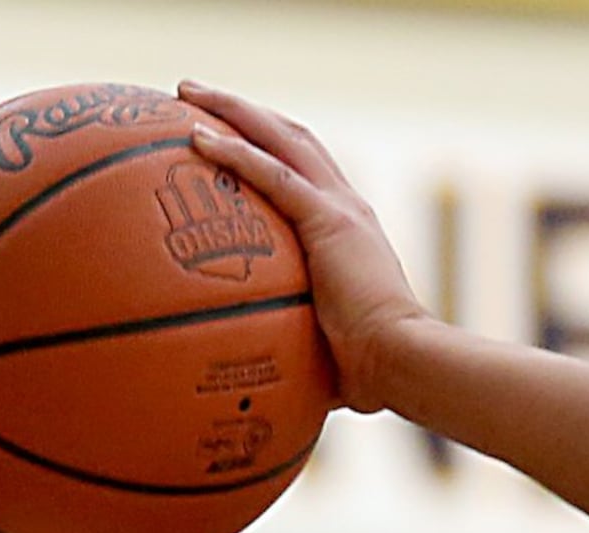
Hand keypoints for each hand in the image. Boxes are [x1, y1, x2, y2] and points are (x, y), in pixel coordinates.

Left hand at [178, 83, 432, 413]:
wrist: (402, 362)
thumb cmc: (371, 373)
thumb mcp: (327, 350)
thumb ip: (297, 348)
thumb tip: (263, 383)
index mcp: (349, 230)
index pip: (306, 171)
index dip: (269, 146)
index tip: (230, 134)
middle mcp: (347, 206)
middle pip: (290, 136)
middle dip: (243, 110)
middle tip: (194, 95)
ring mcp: (339, 209)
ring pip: (279, 137)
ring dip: (231, 109)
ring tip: (185, 92)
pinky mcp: (328, 221)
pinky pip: (271, 172)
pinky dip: (234, 152)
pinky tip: (196, 138)